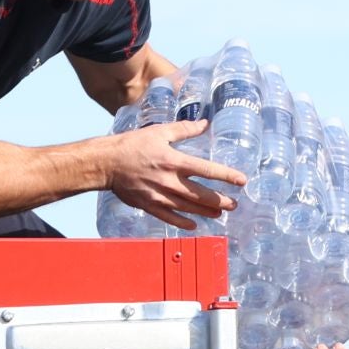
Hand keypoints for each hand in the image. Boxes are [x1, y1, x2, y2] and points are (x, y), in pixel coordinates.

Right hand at [106, 119, 247, 229]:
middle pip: (201, 195)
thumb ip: (184, 130)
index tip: (241, 181)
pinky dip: (183, 222)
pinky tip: (194, 224)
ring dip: (206, 212)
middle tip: (234, 204)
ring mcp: (159, 196)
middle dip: (220, 201)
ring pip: (189, 208)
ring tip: (220, 213)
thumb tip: (204, 124)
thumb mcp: (159, 131)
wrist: (106, 163)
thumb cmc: (132, 145)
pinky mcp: (149, 205)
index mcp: (173, 161)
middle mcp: (169, 181)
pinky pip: (169, 218)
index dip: (226, 176)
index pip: (207, 170)